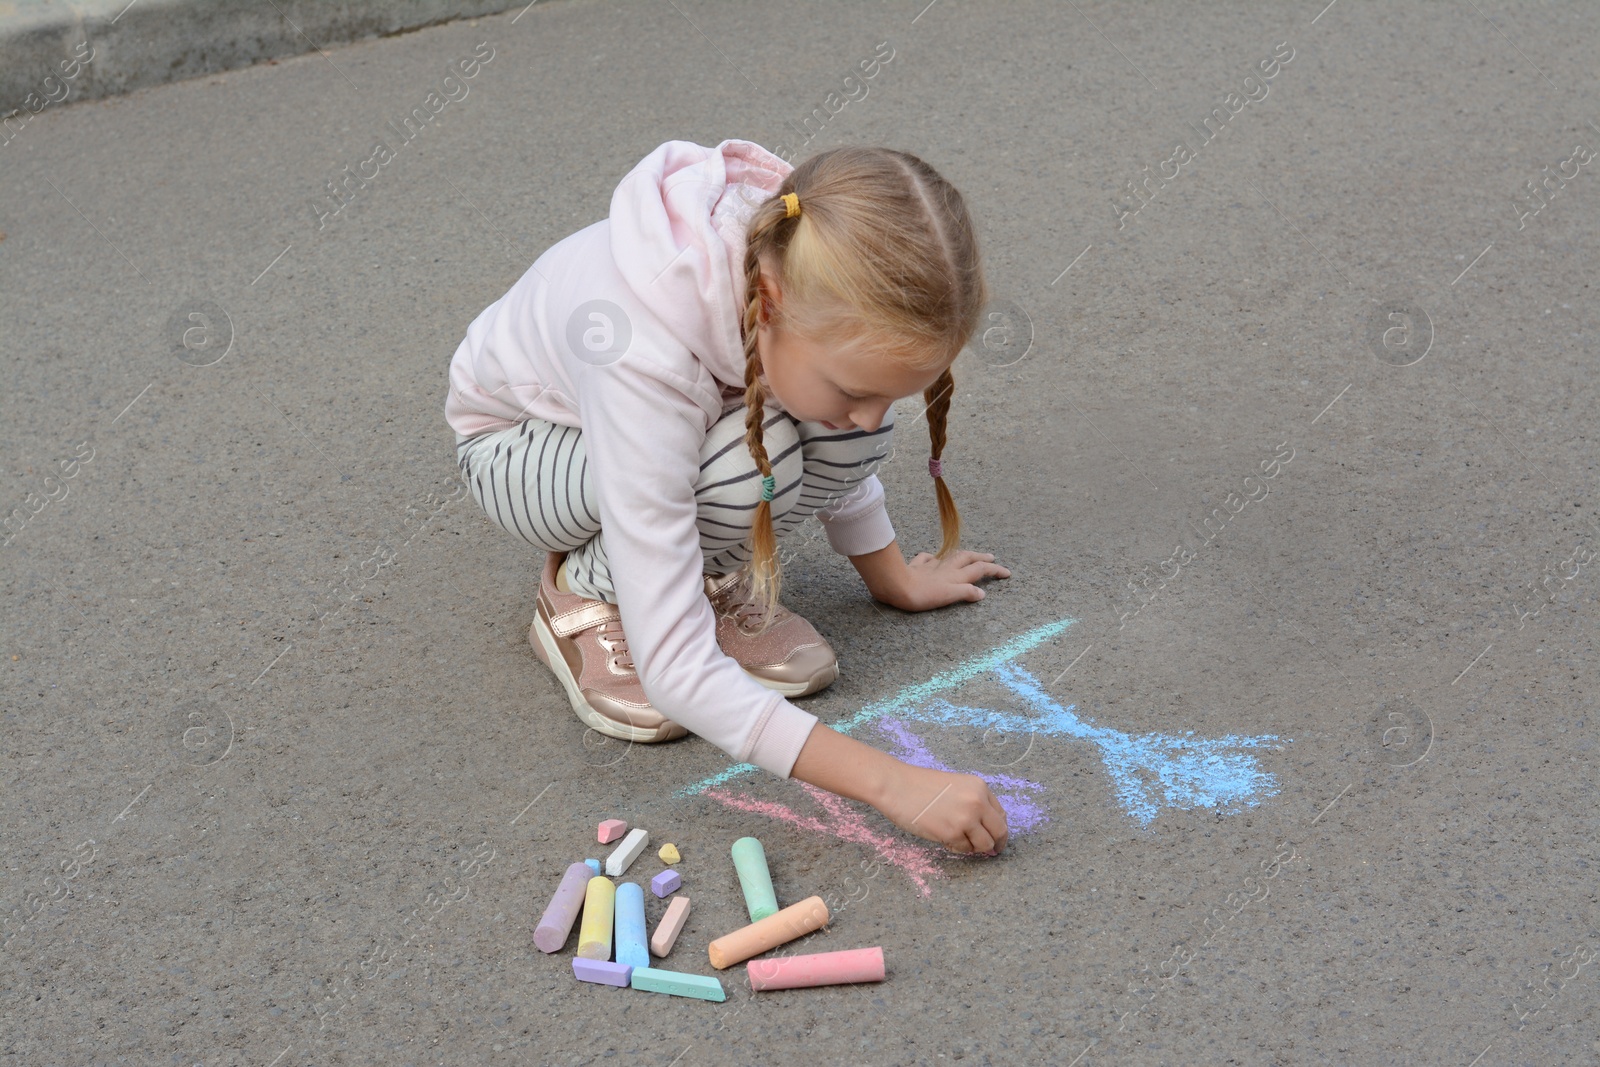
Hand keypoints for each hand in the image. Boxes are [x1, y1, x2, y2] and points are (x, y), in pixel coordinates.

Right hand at [876, 763, 1008, 854]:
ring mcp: (966, 818)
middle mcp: (978, 802)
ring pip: (985, 844)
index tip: (994, 838)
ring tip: (959, 840)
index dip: (997, 828)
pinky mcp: (952, 833)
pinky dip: (957, 847)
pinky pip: (964, 849)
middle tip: (990, 852)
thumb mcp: (956, 785)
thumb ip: (973, 802)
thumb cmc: (920, 785)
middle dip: (996, 844)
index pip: (1000, 814)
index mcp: (980, 787)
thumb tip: (986, 828)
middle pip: (999, 832)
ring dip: (975, 847)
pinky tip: (944, 838)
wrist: (897, 786)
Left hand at [888, 549, 1010, 611]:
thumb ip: (966, 592)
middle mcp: (946, 568)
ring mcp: (931, 566)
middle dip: (982, 558)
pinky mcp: (916, 567)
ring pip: (951, 556)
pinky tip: (932, 558)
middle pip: (968, 558)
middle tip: (992, 558)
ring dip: (963, 555)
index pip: (980, 570)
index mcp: (956, 576)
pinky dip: (933, 558)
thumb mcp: (949, 596)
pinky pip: (927, 559)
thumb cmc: (923, 595)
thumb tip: (981, 592)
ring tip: (970, 555)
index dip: (995, 570)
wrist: (897, 586)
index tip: (1007, 573)